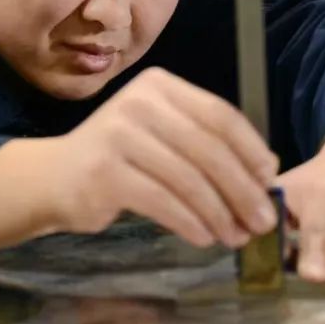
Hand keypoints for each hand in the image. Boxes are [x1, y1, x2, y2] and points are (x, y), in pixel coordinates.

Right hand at [45, 67, 279, 247]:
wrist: (54, 177)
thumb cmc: (120, 158)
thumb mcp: (162, 137)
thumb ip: (206, 144)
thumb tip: (267, 171)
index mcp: (159, 86)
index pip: (219, 114)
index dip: (250, 149)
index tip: (270, 180)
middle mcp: (139, 102)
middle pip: (207, 148)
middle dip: (241, 189)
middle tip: (262, 221)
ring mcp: (119, 134)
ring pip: (187, 178)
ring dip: (218, 213)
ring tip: (235, 236)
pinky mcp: (105, 172)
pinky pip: (162, 201)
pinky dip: (190, 223)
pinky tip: (204, 238)